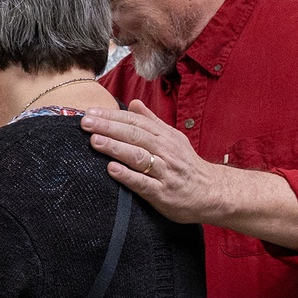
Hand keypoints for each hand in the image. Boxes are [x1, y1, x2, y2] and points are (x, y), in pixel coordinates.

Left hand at [81, 100, 297, 250]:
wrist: (212, 193)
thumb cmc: (186, 166)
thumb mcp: (172, 139)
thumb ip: (151, 122)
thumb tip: (132, 104)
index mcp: (164, 137)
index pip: (135, 122)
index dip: (112, 116)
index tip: (91, 112)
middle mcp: (165, 151)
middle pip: (134, 135)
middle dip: (109, 127)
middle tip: (86, 122)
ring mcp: (164, 172)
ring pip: (139, 157)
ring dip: (116, 148)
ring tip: (95, 141)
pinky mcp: (163, 193)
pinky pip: (144, 183)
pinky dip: (128, 176)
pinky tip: (112, 170)